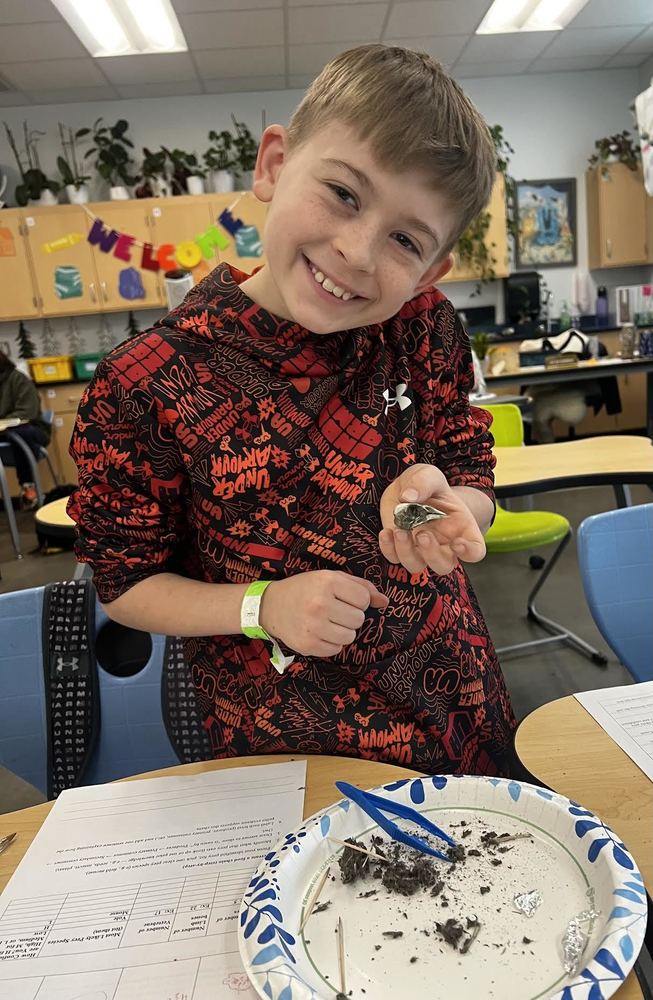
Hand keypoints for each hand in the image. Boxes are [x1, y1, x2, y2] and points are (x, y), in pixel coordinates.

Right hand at [259, 570, 388, 658]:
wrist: (271, 606)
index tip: (344, 599)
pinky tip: (319, 632)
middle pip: (358, 619)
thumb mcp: (331, 578)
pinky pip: (336, 649)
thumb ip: (362, 587)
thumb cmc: (306, 589)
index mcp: (328, 582)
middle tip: (334, 611)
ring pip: (350, 636)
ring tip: (328, 621)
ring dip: (343, 630)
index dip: (358, 600)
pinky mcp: (308, 645)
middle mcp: (320, 604)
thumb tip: (385, 602)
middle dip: (350, 616)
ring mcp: (313, 626)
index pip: (364, 599)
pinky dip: (332, 642)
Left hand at [379, 464, 485, 575]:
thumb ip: (423, 482)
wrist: (406, 488)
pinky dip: (388, 548)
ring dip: (406, 553)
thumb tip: (408, 497)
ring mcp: (420, 549)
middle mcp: (443, 544)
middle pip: (444, 565)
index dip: (469, 552)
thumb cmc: (427, 484)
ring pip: (416, 566)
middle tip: (422, 534)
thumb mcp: (428, 475)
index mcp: (461, 529)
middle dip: (432, 554)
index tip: (457, 543)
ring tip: (399, 530)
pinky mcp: (399, 547)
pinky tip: (386, 532)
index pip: (475, 550)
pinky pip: (393, 558)